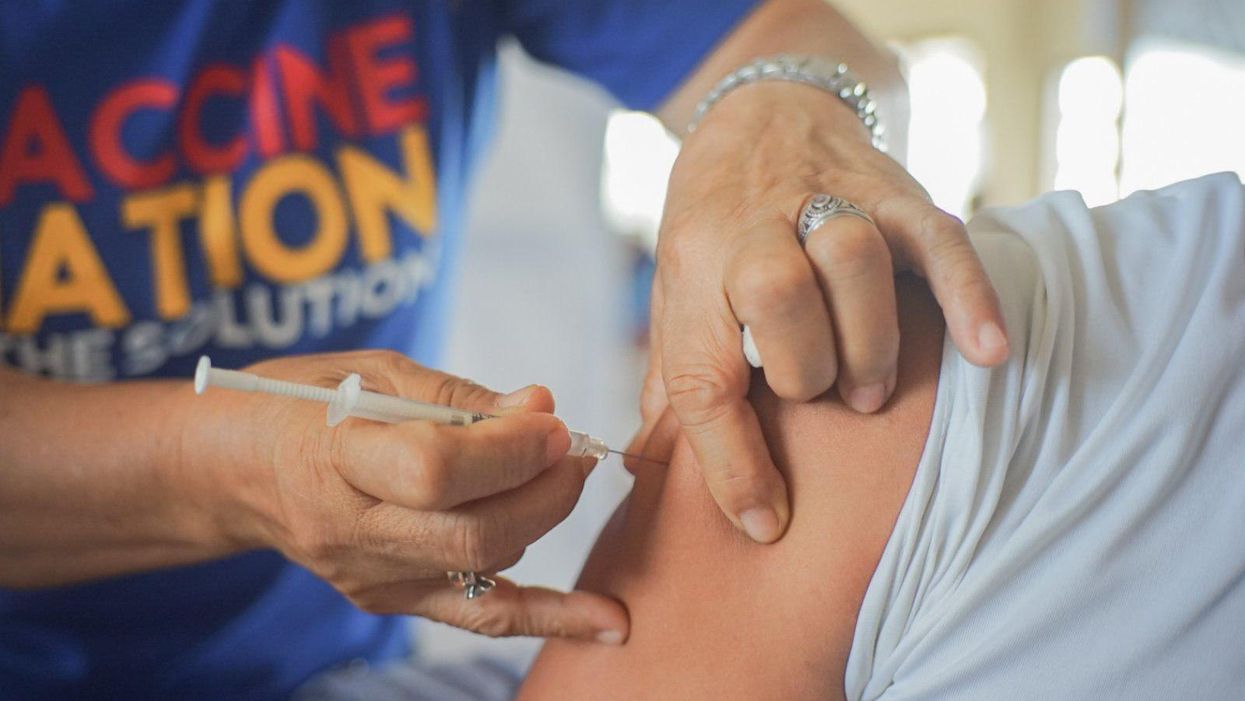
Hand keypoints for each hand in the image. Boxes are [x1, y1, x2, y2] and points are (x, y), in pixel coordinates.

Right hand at [185, 350, 628, 643]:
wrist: (238, 470)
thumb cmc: (306, 403)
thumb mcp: (374, 370)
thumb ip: (462, 396)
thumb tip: (542, 407)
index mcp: (335, 455)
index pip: (437, 470)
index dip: (511, 448)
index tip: (551, 422)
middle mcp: (350, 529)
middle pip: (474, 533)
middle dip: (547, 488)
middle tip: (572, 450)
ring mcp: (369, 576)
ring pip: (485, 567)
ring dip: (542, 518)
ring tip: (556, 472)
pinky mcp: (390, 601)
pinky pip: (480, 616)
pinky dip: (551, 616)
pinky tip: (609, 620)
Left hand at [646, 82, 1007, 542]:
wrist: (762, 109)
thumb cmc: (714, 225)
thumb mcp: (673, 291)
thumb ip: (672, 371)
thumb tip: (652, 465)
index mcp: (691, 266)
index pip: (702, 371)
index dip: (731, 460)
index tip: (764, 523)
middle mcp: (752, 228)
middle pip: (774, 291)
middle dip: (806, 368)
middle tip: (827, 401)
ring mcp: (825, 201)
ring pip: (851, 257)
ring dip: (868, 336)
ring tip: (872, 387)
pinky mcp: (890, 189)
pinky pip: (936, 237)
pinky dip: (967, 293)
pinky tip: (988, 350)